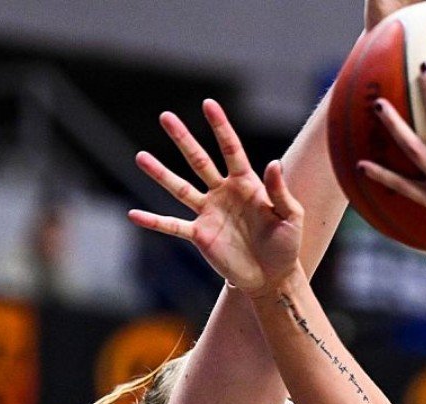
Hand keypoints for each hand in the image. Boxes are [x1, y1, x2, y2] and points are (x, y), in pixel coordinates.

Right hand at [128, 100, 304, 296]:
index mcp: (246, 183)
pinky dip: (154, 221)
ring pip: (180, 188)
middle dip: (183, 139)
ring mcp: (209, 213)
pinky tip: (134, 214)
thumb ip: (279, 191)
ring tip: (140, 157)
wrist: (272, 277)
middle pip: (199, 160)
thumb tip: (273, 164)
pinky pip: (173, 226)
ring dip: (160, 173)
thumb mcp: (291, 216)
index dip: (220, 127)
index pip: (231, 149)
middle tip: (165, 117)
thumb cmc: (287, 244)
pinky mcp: (200, 235)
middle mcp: (223, 193)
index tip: (208, 104)